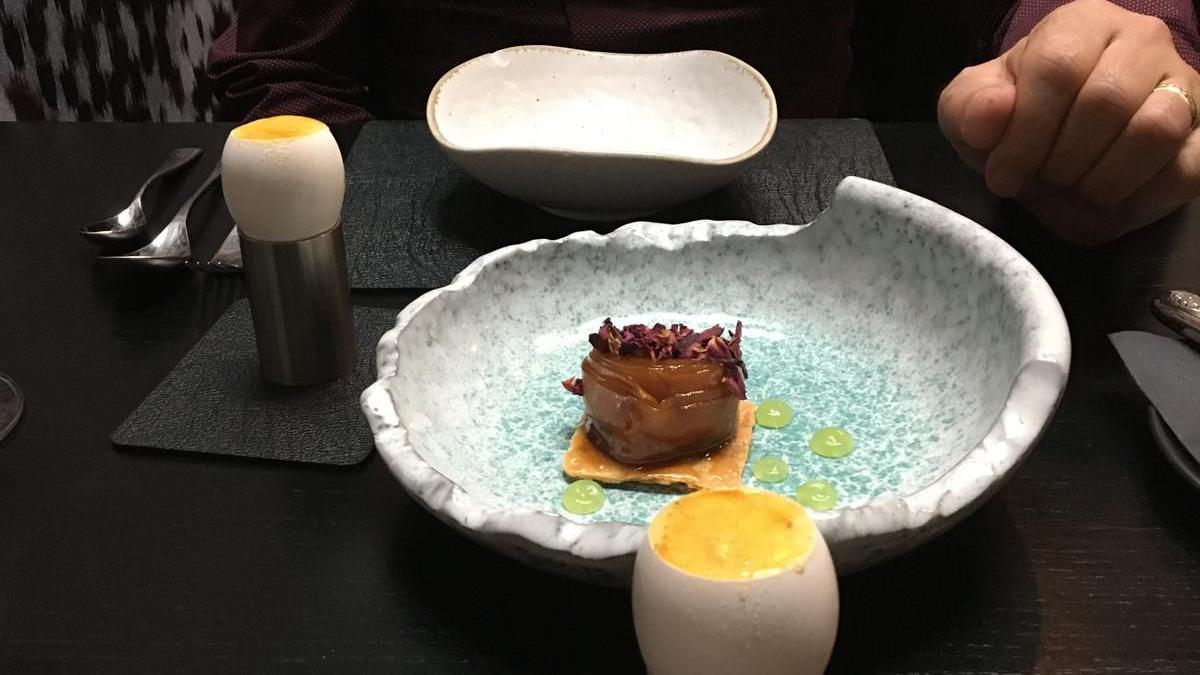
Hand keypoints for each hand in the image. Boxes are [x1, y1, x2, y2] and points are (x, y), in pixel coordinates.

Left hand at [939, 0, 1199, 244]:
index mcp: (1080, 24)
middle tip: (1042, 181)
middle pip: (1107, 100)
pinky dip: (1140, 199)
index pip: (1059, 67)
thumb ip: (970, 107)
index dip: (1026, 133)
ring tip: (1075, 189)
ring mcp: (1181, 85)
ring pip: (1156, 129)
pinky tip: (1109, 200)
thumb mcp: (973, 109)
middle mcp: (1141, 41)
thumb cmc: (1015, 117)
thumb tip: (990, 115)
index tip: (1003, 176)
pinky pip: (1186, 169)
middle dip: (1061, 160)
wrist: (1055, 142)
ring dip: (1102, 180)